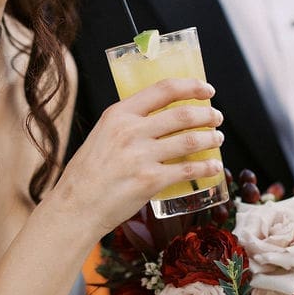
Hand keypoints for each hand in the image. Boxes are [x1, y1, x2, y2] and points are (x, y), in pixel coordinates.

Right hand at [56, 78, 224, 240]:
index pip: (163, 89)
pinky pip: (188, 170)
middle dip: (207, 114)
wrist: (75, 207)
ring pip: (190, 140)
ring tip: (218, 138)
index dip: (191, 86)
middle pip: (182, 114)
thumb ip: (128, 123)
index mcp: (118, 114)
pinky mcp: (150, 181)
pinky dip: (207, 168)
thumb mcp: (103, 135)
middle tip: (217, 117)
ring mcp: (141, 156)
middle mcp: (130, 131)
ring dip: (211, 138)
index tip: (207, 89)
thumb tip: (162, 116)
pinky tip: (215, 168)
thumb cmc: (88, 173)